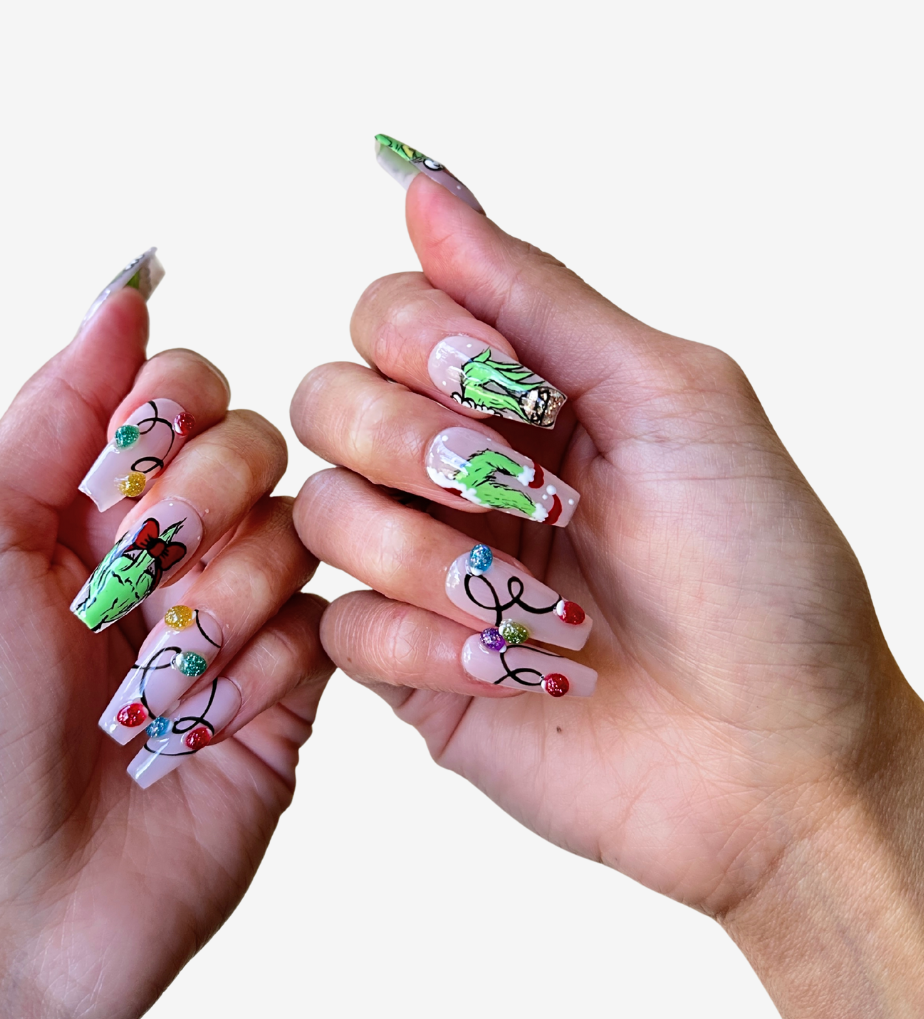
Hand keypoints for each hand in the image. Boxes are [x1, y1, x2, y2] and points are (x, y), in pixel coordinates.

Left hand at [0, 258, 331, 1018]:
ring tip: (148, 691)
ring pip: (298, 535)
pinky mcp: (290, 684)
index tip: (119, 482)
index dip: (168, 416)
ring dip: (217, 610)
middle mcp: (172, 546)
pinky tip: (198, 726)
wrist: (16, 905)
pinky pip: (324, 625)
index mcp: (88, 501)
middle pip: (255, 444)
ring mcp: (237, 614)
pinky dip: (257, 671)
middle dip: (197, 510)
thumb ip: (50, 409)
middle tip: (127, 588)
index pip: (182, 387)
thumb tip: (121, 292)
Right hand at [291, 169, 923, 1018]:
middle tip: (518, 495)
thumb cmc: (757, 572)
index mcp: (518, 396)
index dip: (421, 341)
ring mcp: (423, 567)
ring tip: (532, 605)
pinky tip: (519, 667)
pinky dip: (423, 644)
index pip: (388, 315)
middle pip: (326, 402)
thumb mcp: (671, 399)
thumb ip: (538, 295)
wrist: (775, 758)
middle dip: (407, 443)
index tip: (513, 393)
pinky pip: (339, 625)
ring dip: (423, 557)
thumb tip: (422, 182)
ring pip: (321, 514)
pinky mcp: (406, 663)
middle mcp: (454, 471)